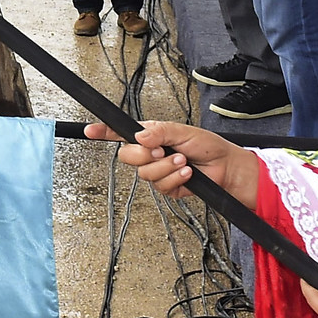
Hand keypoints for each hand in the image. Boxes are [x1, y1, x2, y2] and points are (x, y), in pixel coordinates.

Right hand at [81, 120, 258, 205]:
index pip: (122, 133)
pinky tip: (187, 174)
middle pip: (127, 157)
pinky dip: (175, 179)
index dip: (104, 132)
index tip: (90, 130)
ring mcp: (157, 171)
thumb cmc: (209, 147)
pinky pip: (160, 186)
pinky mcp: (166, 187)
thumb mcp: (184, 131)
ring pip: (144, 174)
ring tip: (183, 161)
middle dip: (145, 155)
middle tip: (163, 150)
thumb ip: (160, 132)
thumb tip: (140, 136)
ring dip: (166, 167)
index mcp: (151, 136)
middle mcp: (150, 153)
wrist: (227, 169)